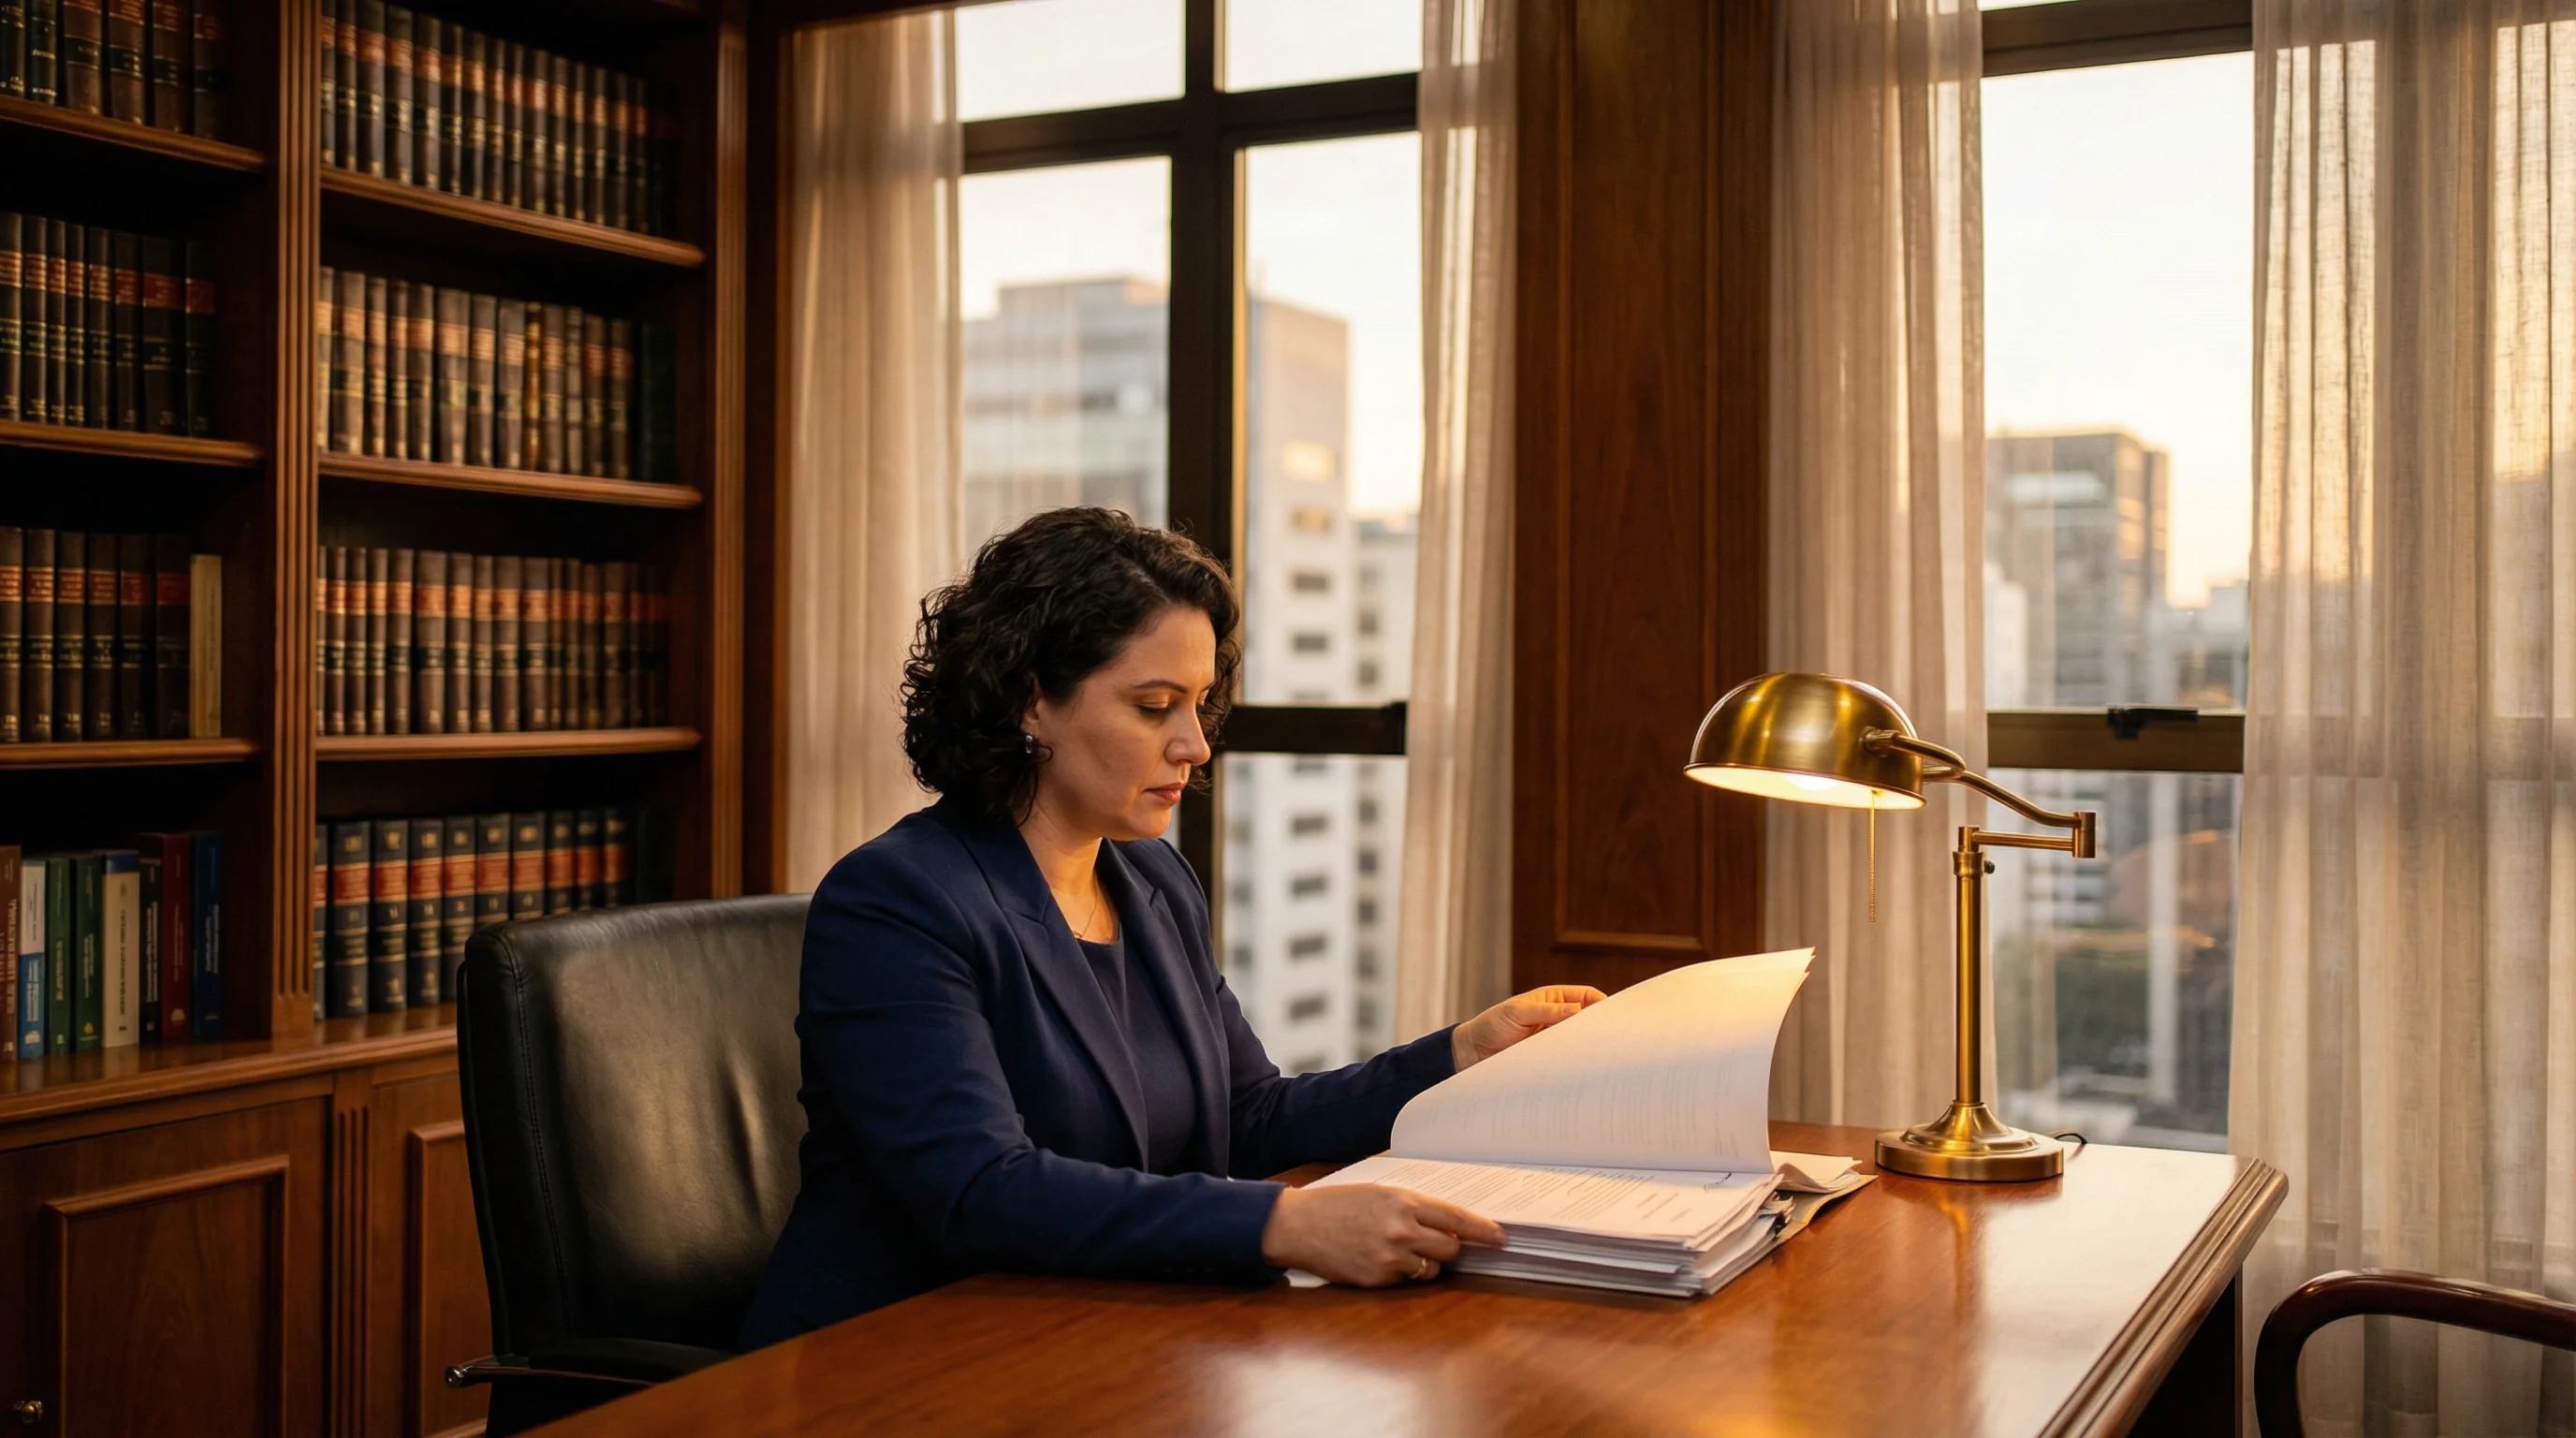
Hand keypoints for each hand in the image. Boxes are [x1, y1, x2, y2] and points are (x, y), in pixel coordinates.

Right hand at [1260, 1183, 1506, 1286]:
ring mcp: (1389, 1258)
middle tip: (1437, 1243)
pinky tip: (1379, 1260)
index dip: (1482, 1230)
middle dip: (1449, 1248)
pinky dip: (1401, 1274)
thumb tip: (1447, 1226)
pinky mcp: (1377, 1279)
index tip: (1502, 1238)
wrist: (1297, 1225)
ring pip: (1431, 1269)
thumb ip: (1413, 1208)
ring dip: (1426, 1264)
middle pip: (1449, 1248)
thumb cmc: (1337, 1205)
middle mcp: (1400, 1230)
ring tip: (1401, 1251)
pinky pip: (1406, 1281)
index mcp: (1402, 1201)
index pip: (1455, 1218)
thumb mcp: (1378, 1194)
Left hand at [1451, 985, 1606, 1070]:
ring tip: (1599, 1055)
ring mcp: (1554, 1039)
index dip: (1602, 1003)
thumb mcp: (1518, 1012)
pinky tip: (1582, 1068)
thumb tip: (1578, 1010)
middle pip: (1588, 1020)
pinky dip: (1576, 1063)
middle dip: (1599, 1028)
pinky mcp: (1549, 1058)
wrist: (1471, 1052)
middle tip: (1612, 1039)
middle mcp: (1557, 1018)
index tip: (1612, 1016)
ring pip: (1580, 1042)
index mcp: (1552, 999)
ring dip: (1588, 1047)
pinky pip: (1568, 1059)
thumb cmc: (1491, 1025)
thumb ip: (1547, 1011)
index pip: (1586, 997)